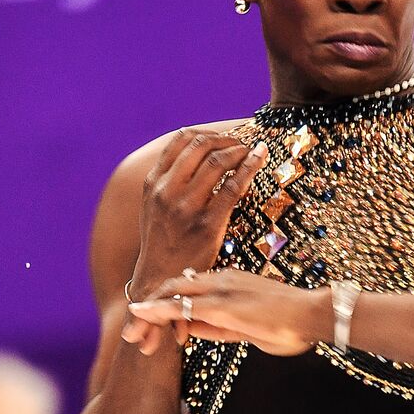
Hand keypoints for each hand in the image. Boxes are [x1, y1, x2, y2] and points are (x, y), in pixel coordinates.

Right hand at [124, 129, 269, 353]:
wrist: (159, 281)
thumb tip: (192, 154)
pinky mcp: (207, 226)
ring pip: (217, 162)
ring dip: (239, 150)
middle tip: (242, 142)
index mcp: (153, 183)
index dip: (206, 132)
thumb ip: (167, 181)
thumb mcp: (153, 207)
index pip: (179, 140)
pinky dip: (250, 167)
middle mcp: (166, 191)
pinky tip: (260, 160)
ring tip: (251, 151)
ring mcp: (186, 208)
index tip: (223, 135)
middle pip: (199, 145)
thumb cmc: (162, 243)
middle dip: (226, 138)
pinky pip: (233, 187)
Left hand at [125, 269, 332, 356]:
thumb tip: (189, 330)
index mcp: (227, 281)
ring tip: (131, 331)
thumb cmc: (289, 323)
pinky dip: (160, 312)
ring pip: (173, 293)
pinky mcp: (225, 304)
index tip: (150, 326)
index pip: (185, 287)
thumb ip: (217, 327)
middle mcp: (221, 279)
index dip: (164, 305)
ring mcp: (222, 288)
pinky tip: (141, 316)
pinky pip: (184, 305)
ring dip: (149, 313)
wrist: (316, 315)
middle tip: (132, 332)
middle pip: (173, 287)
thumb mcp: (245, 327)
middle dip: (148, 308)